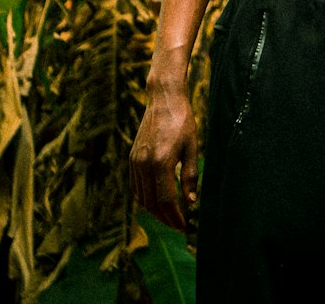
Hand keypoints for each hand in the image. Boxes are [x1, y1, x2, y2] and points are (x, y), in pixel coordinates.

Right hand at [130, 84, 198, 231]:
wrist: (164, 98)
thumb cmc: (182, 120)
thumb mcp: (192, 146)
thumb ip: (190, 175)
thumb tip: (191, 201)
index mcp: (161, 162)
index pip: (166, 200)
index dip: (175, 216)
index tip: (184, 226)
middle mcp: (144, 164)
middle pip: (152, 202)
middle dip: (165, 218)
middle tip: (177, 225)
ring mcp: (135, 161)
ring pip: (141, 197)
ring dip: (154, 211)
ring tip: (168, 217)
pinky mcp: (132, 157)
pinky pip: (135, 186)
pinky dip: (144, 198)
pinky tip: (155, 201)